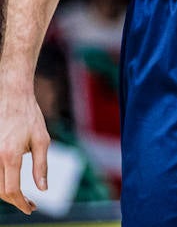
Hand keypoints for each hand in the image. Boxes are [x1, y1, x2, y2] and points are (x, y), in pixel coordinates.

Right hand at [0, 92, 48, 213]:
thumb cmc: (30, 116)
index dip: (21, 203)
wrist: (12, 96)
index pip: (12, 190)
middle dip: (15, 200)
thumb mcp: (42, 140)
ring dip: (6, 193)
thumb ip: (41, 166)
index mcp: (9, 156)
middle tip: (30, 204)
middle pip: (0, 191)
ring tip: (21, 196)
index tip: (31, 208)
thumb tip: (43, 188)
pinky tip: (10, 183)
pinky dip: (0, 181)